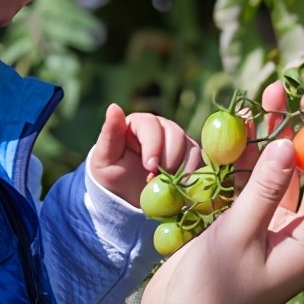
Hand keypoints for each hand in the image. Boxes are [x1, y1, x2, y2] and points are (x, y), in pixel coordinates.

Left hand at [87, 103, 202, 207]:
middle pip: (174, 134)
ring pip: (189, 146)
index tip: (150, 168)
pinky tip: (180, 187)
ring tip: (167, 186)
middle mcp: (160, 126)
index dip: (153, 146)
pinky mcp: (188, 154)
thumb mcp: (105, 157)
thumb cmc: (112, 174)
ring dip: (181, 168)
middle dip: (169, 160)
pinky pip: (198, 160)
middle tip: (158, 181)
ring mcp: (177, 140)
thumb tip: (114, 106)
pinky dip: (192, 174)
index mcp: (138, 122)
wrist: (125, 196)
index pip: (151, 126)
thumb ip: (110, 133)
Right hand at [127, 83, 303, 303]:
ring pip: (282, 174)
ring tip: (274, 92)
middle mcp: (296, 235)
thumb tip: (292, 145)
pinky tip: (244, 125)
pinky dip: (249, 155)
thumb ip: (264, 188)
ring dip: (278, 136)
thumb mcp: (240, 235)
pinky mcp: (241, 226)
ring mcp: (268, 230)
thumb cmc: (213, 291)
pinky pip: (253, 183)